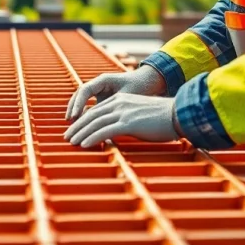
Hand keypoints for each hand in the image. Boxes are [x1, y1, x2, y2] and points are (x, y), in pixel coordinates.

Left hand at [64, 93, 178, 147]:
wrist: (178, 114)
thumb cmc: (163, 118)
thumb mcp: (140, 115)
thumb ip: (126, 121)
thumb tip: (117, 133)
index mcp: (121, 100)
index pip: (96, 110)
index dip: (83, 120)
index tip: (74, 130)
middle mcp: (119, 103)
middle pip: (91, 115)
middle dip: (77, 126)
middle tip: (66, 137)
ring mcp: (123, 112)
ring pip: (95, 123)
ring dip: (80, 133)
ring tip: (70, 143)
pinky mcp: (128, 123)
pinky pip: (105, 131)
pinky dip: (92, 138)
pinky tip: (83, 145)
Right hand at [65, 64, 166, 120]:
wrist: (149, 82)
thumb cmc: (141, 87)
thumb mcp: (128, 98)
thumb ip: (115, 109)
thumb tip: (105, 126)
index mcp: (104, 80)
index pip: (85, 90)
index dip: (78, 104)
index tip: (74, 117)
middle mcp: (98, 84)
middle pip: (79, 95)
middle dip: (72, 108)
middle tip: (69, 123)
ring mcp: (99, 90)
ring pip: (82, 100)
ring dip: (76, 111)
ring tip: (72, 125)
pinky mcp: (102, 97)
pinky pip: (89, 104)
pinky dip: (84, 114)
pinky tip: (83, 125)